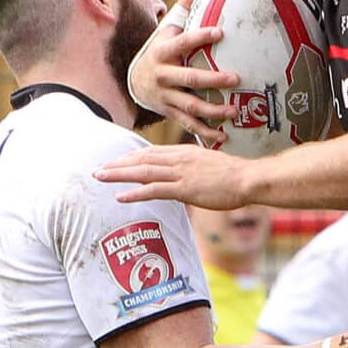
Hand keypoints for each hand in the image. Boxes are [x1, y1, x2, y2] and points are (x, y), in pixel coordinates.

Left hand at [94, 140, 254, 209]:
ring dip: (118, 174)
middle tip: (98, 169)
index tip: (117, 161)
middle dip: (118, 164)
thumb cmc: (235, 175)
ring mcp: (180, 173)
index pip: (151, 152)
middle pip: (141, 158)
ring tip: (100, 177)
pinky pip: (154, 189)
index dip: (131, 157)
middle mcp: (178, 159)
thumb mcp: (210, 166)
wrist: (248, 179)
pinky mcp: (184, 189)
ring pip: (142, 171)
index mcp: (184, 153)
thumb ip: (194, 170)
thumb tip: (188, 179)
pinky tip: (120, 196)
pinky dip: (135, 192)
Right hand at [127, 0, 241, 144]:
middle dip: (212, 80)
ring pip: (190, 106)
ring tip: (235, 111)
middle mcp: (163, 76)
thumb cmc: (159, 50)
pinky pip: (189, 125)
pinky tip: (224, 137)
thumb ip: (185, 6)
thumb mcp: (166, 28)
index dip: (200, 37)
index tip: (220, 32)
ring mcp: (166, 97)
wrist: (134, 81)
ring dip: (213, 111)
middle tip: (236, 78)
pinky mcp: (170, 113)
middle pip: (189, 79)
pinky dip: (205, 133)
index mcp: (163, 51)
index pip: (183, 42)